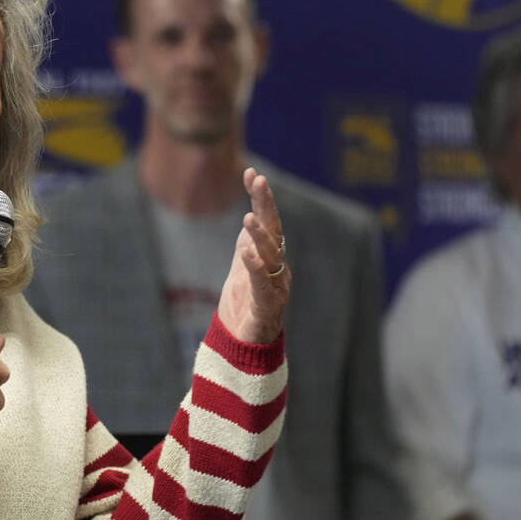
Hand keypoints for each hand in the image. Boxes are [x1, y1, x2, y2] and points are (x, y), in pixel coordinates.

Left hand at [216, 168, 289, 344]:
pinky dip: (255, 267)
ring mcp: (275, 288)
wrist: (242, 346)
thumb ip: (248, 244)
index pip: (269, 221)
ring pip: (271, 256)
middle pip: (274, 232)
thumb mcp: (244, 267)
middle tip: (258, 181)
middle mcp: (278, 269)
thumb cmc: (245, 306)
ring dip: (261, 235)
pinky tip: (246, 251)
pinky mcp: (266, 308)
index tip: (251, 173)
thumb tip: (251, 217)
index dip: (261, 198)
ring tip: (248, 217)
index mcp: (272, 258)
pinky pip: (262, 284)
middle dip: (266, 206)